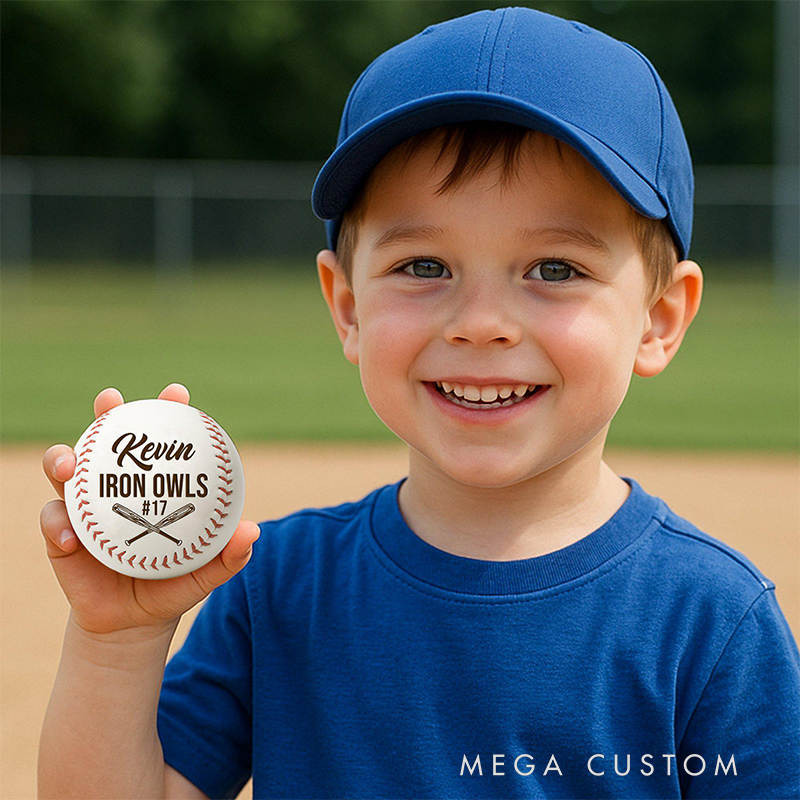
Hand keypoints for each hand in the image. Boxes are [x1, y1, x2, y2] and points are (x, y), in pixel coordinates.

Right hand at [39, 383, 259, 638]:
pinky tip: (71, 539)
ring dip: (63, 458)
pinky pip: (52, 519)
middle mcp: (117, 485)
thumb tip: (252, 531)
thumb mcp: (205, 570)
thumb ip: (229, 554)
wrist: (134, 622)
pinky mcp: (61, 533)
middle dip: (107, 411)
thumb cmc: (173, 583)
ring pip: (65, 467)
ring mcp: (86, 506)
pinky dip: (58, 524)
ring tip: (70, 466)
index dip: (167, 410)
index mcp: (155, 484)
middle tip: (111, 400)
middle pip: (107, 438)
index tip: (177, 394)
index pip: (161, 440)